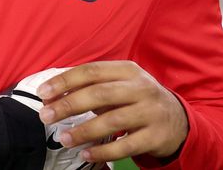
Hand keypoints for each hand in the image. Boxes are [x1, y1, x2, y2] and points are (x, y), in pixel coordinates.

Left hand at [36, 60, 187, 163]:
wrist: (178, 119)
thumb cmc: (136, 99)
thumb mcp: (118, 85)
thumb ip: (88, 87)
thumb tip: (51, 97)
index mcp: (127, 70)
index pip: (91, 71)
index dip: (64, 81)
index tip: (43, 93)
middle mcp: (141, 88)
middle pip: (99, 94)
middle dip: (69, 105)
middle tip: (46, 116)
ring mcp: (151, 112)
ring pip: (112, 121)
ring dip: (83, 131)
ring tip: (63, 138)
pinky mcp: (156, 136)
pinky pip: (126, 146)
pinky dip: (103, 151)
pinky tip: (85, 153)